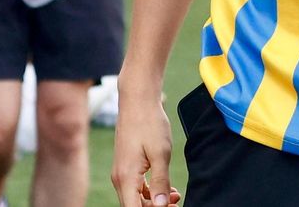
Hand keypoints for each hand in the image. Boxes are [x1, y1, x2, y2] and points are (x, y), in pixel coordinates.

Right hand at [111, 86, 180, 206]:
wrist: (138, 102)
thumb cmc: (149, 124)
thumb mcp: (161, 154)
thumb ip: (160, 182)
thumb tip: (161, 205)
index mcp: (126, 178)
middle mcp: (119, 179)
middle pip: (134, 206)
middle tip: (178, 203)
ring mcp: (121, 173)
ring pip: (135, 198)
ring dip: (154, 202)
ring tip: (176, 196)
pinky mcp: (126, 166)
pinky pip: (136, 187)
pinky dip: (150, 192)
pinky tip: (167, 188)